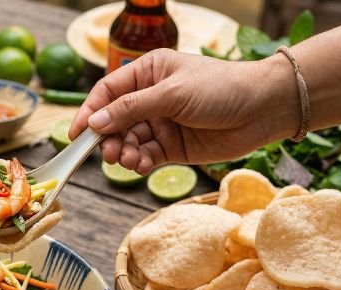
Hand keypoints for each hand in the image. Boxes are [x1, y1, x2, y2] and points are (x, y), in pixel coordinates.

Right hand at [69, 49, 299, 173]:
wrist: (265, 109)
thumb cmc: (222, 88)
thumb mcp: (171, 94)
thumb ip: (131, 109)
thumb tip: (95, 123)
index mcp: (147, 73)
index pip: (107, 93)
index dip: (89, 113)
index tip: (75, 135)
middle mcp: (150, 98)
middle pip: (113, 121)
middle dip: (107, 139)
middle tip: (109, 153)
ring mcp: (160, 123)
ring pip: (127, 141)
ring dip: (123, 153)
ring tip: (129, 160)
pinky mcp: (172, 146)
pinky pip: (144, 156)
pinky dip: (138, 163)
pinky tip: (141, 165)